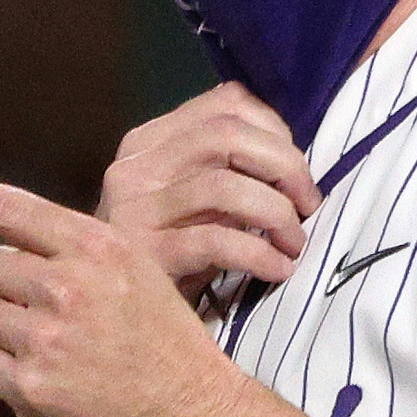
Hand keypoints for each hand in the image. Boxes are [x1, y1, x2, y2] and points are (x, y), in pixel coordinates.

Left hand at [0, 175, 319, 416]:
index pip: (12, 209)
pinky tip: (57, 373)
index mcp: (99, 248)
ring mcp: (46, 339)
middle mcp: (69, 287)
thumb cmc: (163, 333)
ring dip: (12, 326)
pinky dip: (13, 369)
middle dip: (14, 282)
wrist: (190, 405)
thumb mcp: (137, 268)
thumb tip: (13, 234)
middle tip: (55, 304)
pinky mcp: (30, 387)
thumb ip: (79, 246)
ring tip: (62, 342)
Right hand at [97, 82, 323, 296]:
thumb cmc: (163, 253)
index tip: (295, 167)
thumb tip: (292, 157)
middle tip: (308, 204)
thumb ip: (223, 166)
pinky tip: (278, 269)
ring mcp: (134, 211)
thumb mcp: (188, 198)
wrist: (108, 314)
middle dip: (285, 165)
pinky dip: (260, 254)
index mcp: (149, 140)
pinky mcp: (144, 256)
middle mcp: (135, 166)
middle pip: (228, 135)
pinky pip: (215, 242)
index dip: (275, 128)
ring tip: (294, 242)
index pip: (226, 102)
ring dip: (277, 213)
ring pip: (224, 186)